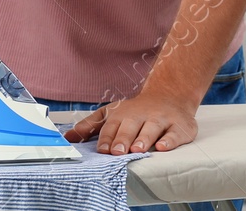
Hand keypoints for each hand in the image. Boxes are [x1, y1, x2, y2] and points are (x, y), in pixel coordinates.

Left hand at [62, 89, 199, 154]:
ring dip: (144, 138)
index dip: (107, 138)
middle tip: (118, 152)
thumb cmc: (136, 110)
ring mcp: (161, 119)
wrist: (170, 94)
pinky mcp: (179, 126)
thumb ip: (89, 126)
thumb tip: (67, 138)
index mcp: (123, 114)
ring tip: (137, 149)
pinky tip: (163, 146)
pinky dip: (170, 140)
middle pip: (130, 127)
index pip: (112, 126)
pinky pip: (175, 133)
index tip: (102, 150)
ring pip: (152, 128)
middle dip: (123, 139)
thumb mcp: (111, 113)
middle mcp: (141, 115)